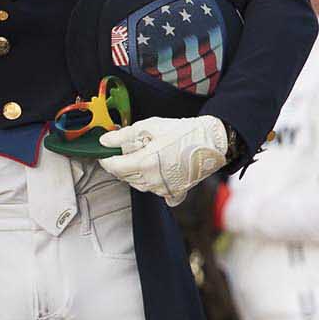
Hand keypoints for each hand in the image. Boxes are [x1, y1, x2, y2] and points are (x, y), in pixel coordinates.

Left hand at [102, 116, 231, 206]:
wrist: (213, 140)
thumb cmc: (183, 132)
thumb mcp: (149, 127)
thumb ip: (123, 136)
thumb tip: (104, 141)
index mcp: (144, 163)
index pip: (114, 167)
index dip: (106, 159)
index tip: (105, 152)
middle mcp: (152, 180)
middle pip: (125, 176)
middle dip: (123, 164)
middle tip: (133, 149)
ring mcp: (164, 189)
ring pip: (138, 184)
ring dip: (137, 173)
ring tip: (150, 156)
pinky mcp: (175, 192)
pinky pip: (158, 192)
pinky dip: (155, 184)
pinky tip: (161, 172)